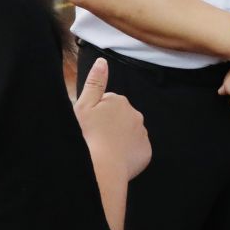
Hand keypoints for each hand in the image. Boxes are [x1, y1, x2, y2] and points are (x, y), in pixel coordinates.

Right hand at [73, 59, 151, 179]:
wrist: (102, 168)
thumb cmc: (88, 136)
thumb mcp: (83, 106)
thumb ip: (95, 82)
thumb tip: (102, 61)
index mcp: (119, 101)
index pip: (108, 104)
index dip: (97, 115)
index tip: (90, 126)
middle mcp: (136, 114)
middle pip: (120, 118)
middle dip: (110, 126)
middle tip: (96, 139)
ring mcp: (142, 134)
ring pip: (129, 134)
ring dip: (119, 140)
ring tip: (105, 151)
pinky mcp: (146, 152)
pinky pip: (136, 150)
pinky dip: (127, 154)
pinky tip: (115, 160)